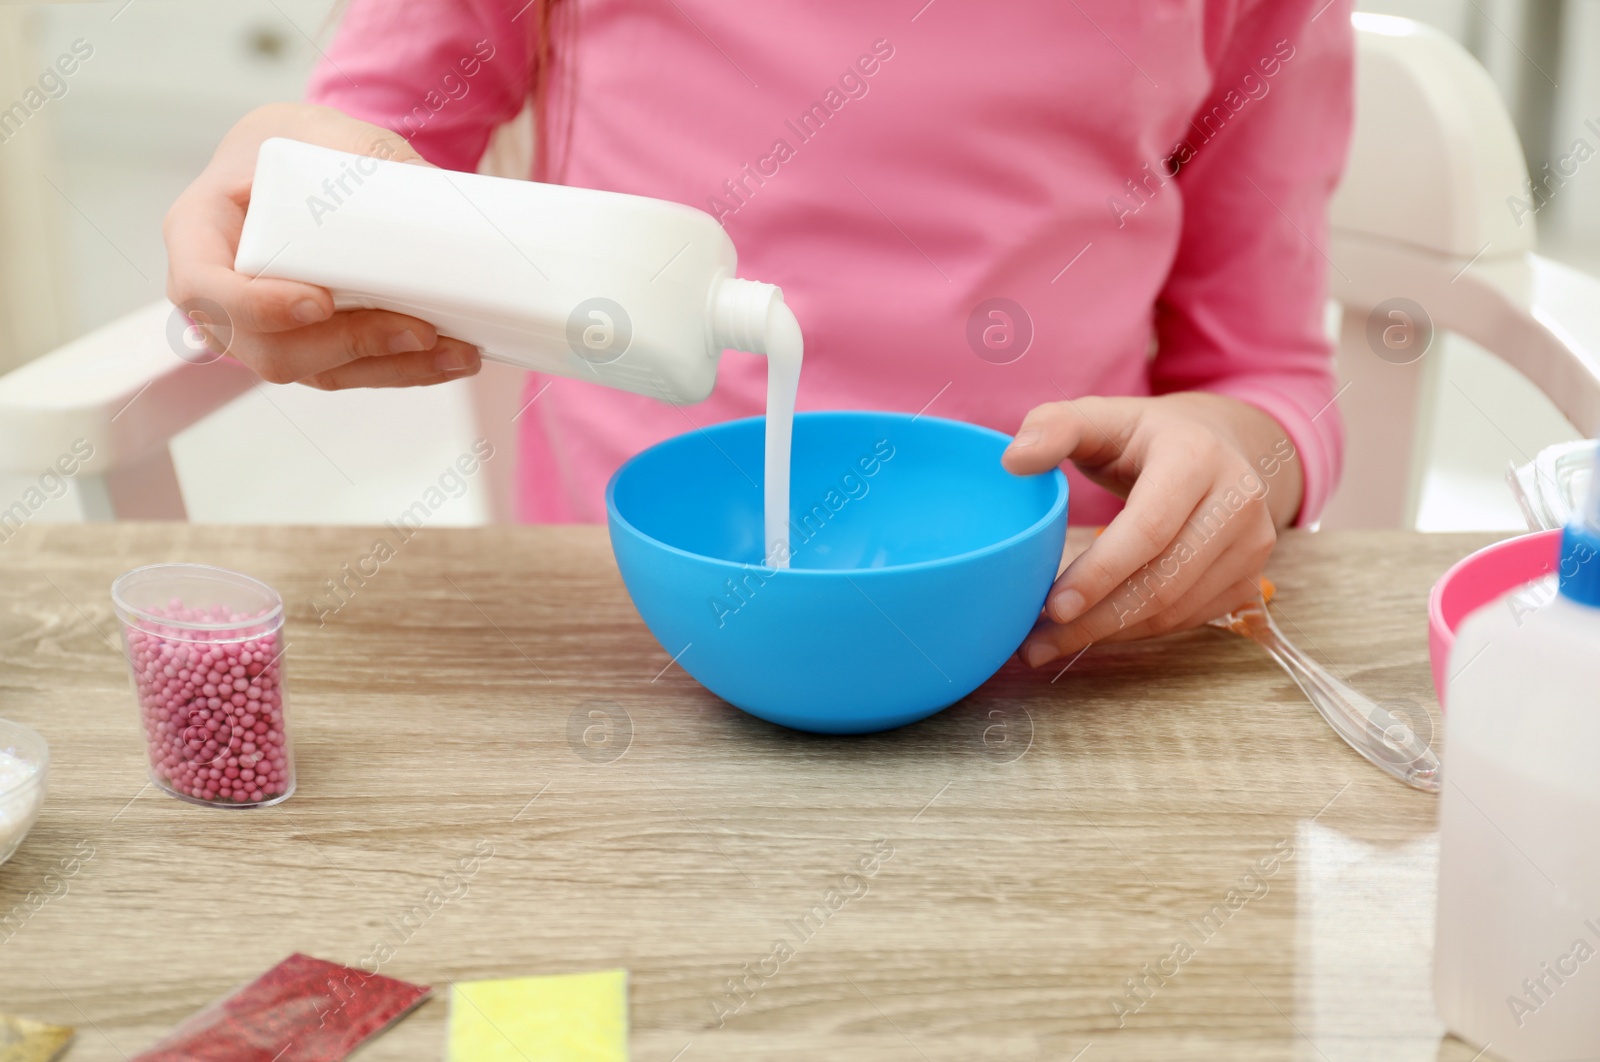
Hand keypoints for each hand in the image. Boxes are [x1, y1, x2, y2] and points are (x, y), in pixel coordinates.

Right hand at [163, 103, 481, 388]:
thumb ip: (372, 155)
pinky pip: (348, 371)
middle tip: (419, 331)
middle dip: (350, 347)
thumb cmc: (303, 143)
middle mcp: (220, 294)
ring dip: (392, 368)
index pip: (206, 288)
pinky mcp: (307, 346)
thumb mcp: (327, 132)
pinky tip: (450, 359)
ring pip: (318, 371)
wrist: (307, 161)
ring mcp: (262, 330)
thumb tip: (431, 185)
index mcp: (199, 231)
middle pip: (269, 349)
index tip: (319, 302)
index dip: (257, 307)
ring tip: (457, 352)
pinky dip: (401, 369)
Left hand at [1001, 393, 1302, 666]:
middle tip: (1035, 642)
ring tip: (1049, 642)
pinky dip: (1134, 632)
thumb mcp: (1099, 417)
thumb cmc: (1144, 436)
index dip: (1100, 574)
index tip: (1051, 606)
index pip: (1149, 529)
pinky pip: (1186, 620)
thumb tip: (1013, 462)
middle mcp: (1238, 502)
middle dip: (1094, 619)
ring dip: (1108, 633)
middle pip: (1163, 581)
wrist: (1220, 445)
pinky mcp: (1250, 578)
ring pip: (1174, 610)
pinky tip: (1091, 631)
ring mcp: (1252, 545)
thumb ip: (1052, 428)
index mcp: (1197, 457)